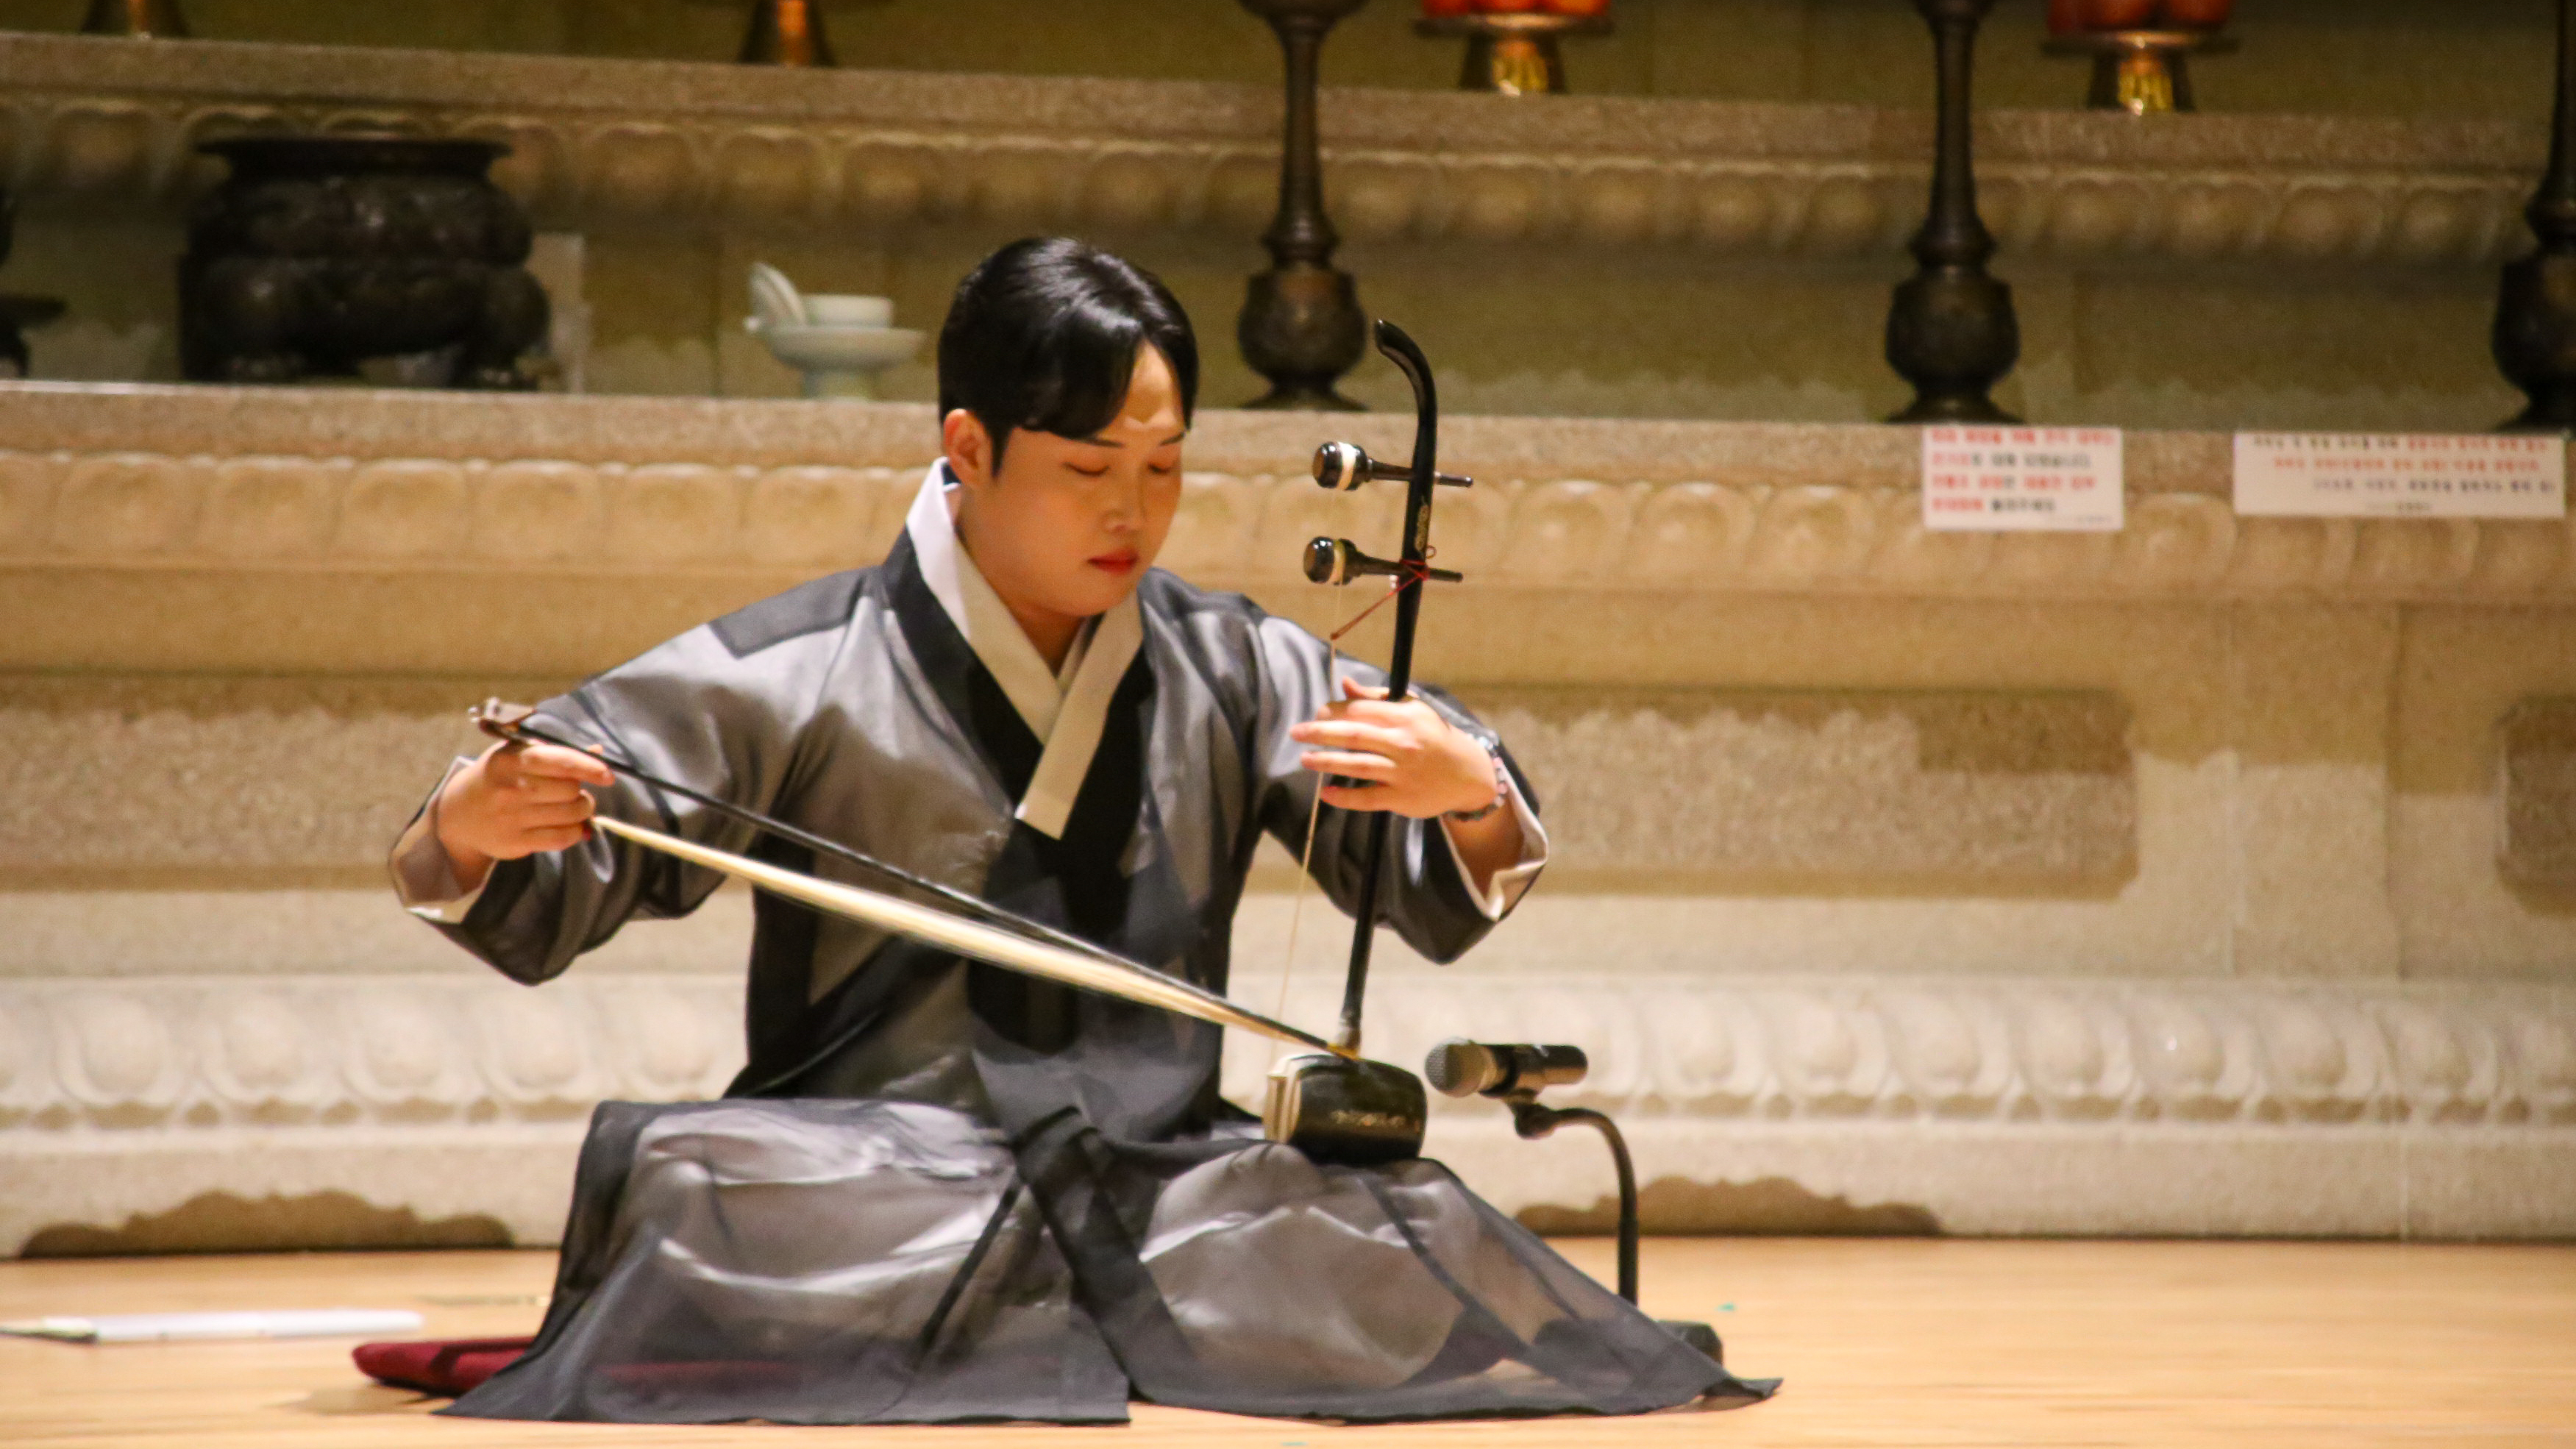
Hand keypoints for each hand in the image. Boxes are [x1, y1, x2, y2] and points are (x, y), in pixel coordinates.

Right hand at [432, 739, 615, 891]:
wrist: (458, 813)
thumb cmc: (496, 777)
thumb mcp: (516, 755)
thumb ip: (555, 751)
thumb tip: (597, 751)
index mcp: (512, 759)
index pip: (560, 761)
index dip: (590, 767)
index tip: (607, 774)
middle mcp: (511, 788)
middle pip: (570, 789)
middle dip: (581, 790)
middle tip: (576, 792)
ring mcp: (512, 817)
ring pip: (570, 815)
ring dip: (582, 811)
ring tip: (574, 807)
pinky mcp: (515, 842)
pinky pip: (561, 838)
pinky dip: (575, 833)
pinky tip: (572, 826)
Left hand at [1289, 677, 1499, 818]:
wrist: (1468, 774)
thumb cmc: (1434, 737)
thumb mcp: (1412, 709)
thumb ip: (1376, 698)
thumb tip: (1344, 684)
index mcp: (1404, 717)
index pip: (1360, 710)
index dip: (1333, 711)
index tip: (1317, 714)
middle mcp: (1403, 743)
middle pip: (1353, 735)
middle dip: (1320, 732)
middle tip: (1296, 733)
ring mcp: (1402, 772)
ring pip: (1357, 766)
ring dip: (1327, 762)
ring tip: (1305, 759)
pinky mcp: (1402, 798)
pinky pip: (1367, 798)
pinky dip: (1345, 797)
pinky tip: (1326, 793)